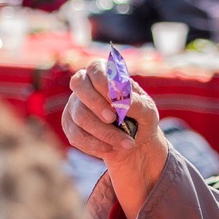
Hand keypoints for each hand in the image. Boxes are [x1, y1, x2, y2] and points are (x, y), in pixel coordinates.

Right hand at [62, 62, 170, 218]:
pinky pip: (76, 136)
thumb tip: (123, 101)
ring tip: (126, 143)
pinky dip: (96, 145)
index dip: (104, 83)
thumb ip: (137, 103)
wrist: (133, 141)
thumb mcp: (148, 110)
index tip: (117, 100)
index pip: (96, 69)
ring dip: (104, 132)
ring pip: (80, 116)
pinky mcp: (70, 126)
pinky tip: (111, 148)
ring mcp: (74, 105)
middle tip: (113, 118)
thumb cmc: (140, 118)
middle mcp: (85, 85)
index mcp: (104, 73)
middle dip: (96, 104)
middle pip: (79, 87)